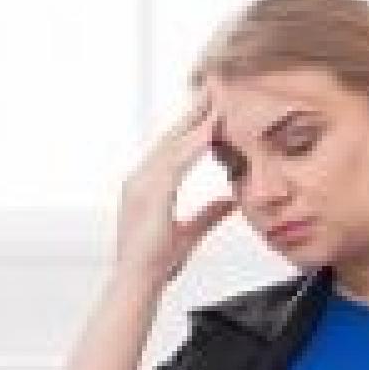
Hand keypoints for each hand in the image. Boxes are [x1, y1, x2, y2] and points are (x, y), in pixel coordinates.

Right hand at [114, 84, 235, 285]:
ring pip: (173, 144)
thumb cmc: (156, 264)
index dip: (192, 125)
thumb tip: (230, 200)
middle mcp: (140, 179)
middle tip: (213, 85)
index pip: (173, 148)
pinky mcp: (150, 195)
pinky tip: (210, 131)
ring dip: (195, 120)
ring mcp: (141, 185)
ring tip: (216, 97)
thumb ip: (210, 214)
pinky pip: (174, 163)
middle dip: (193, 111)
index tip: (211, 105)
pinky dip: (193, 145)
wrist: (138, 284)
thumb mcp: (191, 232)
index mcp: (147, 186)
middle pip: (170, 137)